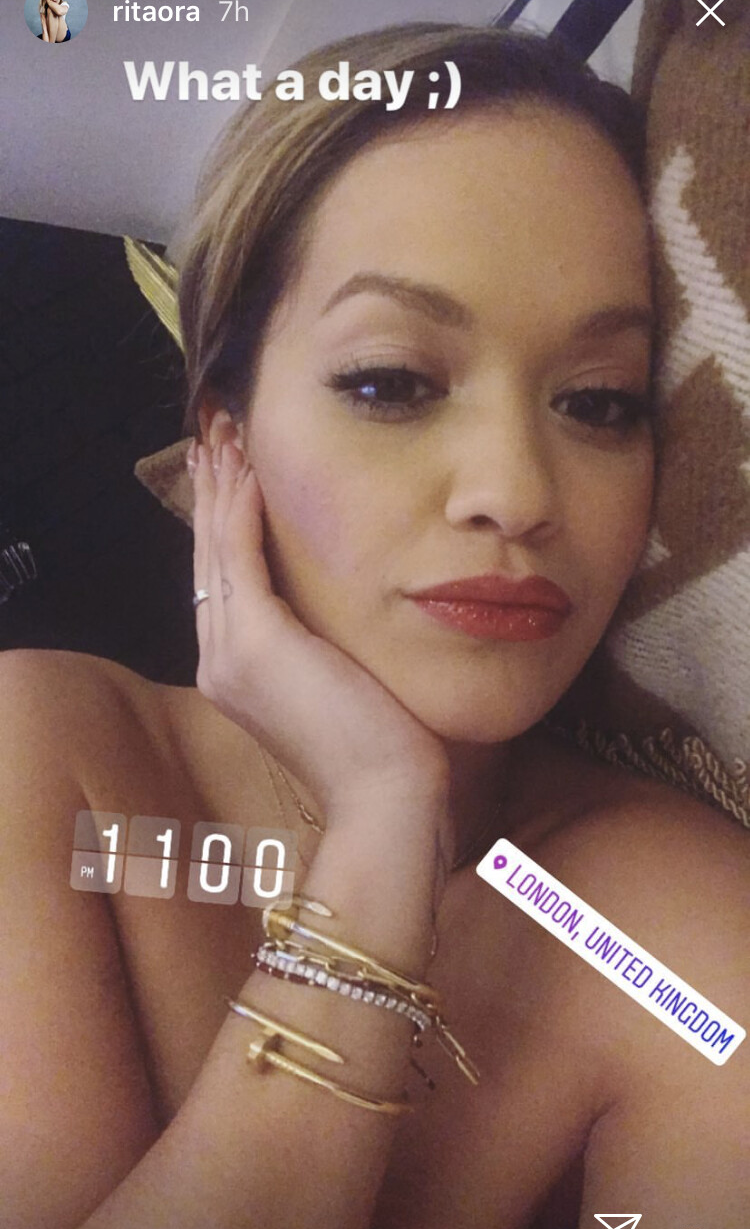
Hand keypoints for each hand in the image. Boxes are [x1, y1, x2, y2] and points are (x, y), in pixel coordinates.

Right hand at [189, 440, 448, 817]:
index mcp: (237, 672)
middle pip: (208, 556)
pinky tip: (248, 471)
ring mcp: (230, 654)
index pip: (223, 578)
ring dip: (220, 486)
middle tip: (215, 429)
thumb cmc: (381, 750)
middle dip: (212, 489)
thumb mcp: (343, 684)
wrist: (387, 799)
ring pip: (215, 550)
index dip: (223, 520)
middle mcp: (219, 661)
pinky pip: (239, 558)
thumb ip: (323, 645)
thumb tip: (335, 610)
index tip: (231, 469)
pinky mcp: (255, 644)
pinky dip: (240, 510)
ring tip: (223, 432)